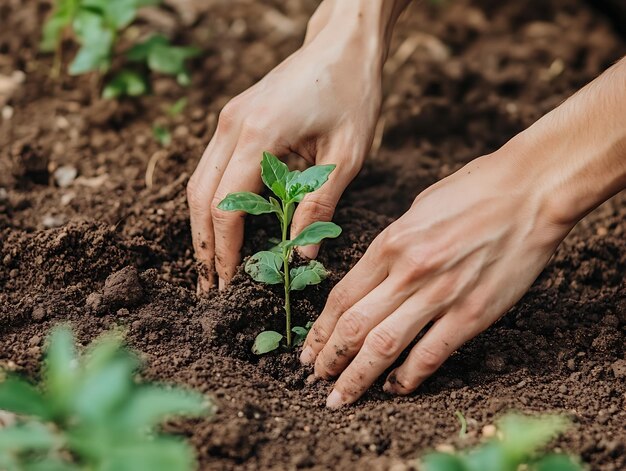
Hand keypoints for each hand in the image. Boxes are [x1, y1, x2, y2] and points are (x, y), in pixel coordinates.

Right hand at [187, 0, 408, 291]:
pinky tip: (225, 228)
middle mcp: (231, 127)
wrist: (342, 42)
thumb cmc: (352, 92)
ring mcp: (227, 121)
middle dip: (204, 247)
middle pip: (200, 198)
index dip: (225, 251)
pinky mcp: (233, 120)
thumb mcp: (346, 155)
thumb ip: (319, 205)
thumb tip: (302, 254)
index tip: (229, 286)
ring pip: (199, 184)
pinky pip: (211, 169)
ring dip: (203, 227)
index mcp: (258, 135)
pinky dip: (213, 203)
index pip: (227, 206)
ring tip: (214, 266)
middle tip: (211, 289)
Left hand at [300, 56, 625, 407]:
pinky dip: (409, 377)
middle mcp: (408, 272)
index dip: (320, 329)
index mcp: (390, 244)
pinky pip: (431, 354)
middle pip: (354, 326)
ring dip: (357, 376)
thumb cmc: (474, 191)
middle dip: (329, 358)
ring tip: (340, 396)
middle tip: (315, 379)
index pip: (342, 298)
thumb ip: (392, 246)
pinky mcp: (473, 313)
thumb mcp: (417, 209)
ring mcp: (440, 295)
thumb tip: (373, 276)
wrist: (530, 191)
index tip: (309, 349)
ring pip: (385, 346)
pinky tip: (395, 388)